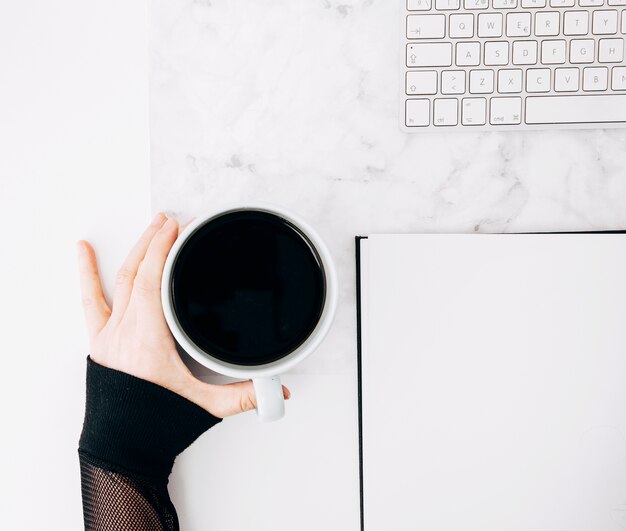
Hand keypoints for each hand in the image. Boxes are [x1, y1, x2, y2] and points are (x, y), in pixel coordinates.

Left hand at [77, 213, 289, 417]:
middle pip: (138, 271)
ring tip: (147, 228)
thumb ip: (242, 396)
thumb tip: (276, 392)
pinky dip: (86, 273)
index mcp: (148, 338)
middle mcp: (125, 330)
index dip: (165, 249)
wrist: (119, 447)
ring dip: (134, 251)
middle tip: (170, 220)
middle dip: (154, 241)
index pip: (154, 279)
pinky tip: (81, 251)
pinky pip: (90, 301)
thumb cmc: (153, 425)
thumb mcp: (202, 407)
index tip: (178, 228)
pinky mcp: (100, 341)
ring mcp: (109, 334)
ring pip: (119, 280)